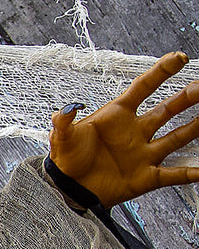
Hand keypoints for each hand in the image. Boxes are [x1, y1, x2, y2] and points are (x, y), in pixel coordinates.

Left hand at [49, 51, 198, 207]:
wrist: (67, 190)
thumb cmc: (66, 160)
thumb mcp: (62, 139)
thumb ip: (64, 123)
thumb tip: (66, 110)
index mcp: (117, 116)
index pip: (142, 88)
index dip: (160, 73)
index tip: (178, 58)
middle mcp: (135, 132)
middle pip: (167, 109)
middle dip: (186, 97)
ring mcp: (143, 154)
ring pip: (177, 137)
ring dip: (195, 127)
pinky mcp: (145, 177)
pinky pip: (173, 174)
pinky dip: (190, 172)